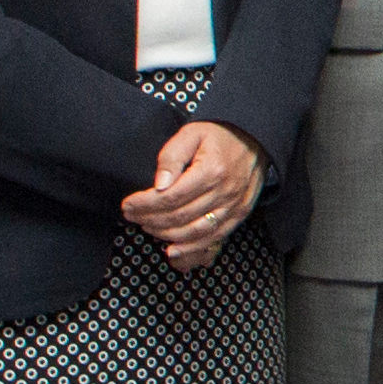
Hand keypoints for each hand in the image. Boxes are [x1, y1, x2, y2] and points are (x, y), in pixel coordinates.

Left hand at [121, 120, 264, 270]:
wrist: (255, 137)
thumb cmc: (219, 135)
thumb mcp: (191, 134)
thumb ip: (172, 157)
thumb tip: (159, 185)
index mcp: (211, 171)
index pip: (170, 197)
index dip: (144, 204)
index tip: (127, 205)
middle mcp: (224, 192)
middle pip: (179, 216)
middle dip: (150, 219)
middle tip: (132, 216)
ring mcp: (233, 205)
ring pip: (194, 231)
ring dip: (166, 234)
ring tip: (148, 227)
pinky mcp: (239, 214)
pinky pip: (214, 237)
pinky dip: (191, 247)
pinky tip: (173, 250)